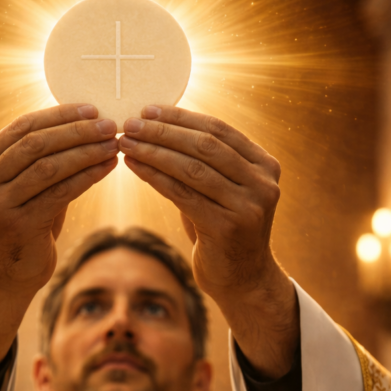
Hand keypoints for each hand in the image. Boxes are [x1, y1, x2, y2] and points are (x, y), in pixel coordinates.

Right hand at [0, 104, 118, 376]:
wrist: (4, 277)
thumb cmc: (22, 226)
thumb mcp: (23, 188)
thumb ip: (39, 159)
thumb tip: (82, 123)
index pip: (21, 127)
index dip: (59, 115)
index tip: (92, 109)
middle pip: (35, 143)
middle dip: (77, 131)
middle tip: (110, 125)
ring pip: (48, 166)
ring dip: (85, 152)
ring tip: (113, 145)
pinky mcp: (16, 224)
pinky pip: (59, 192)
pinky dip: (86, 176)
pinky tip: (107, 168)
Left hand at [119, 107, 297, 377]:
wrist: (243, 280)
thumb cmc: (224, 230)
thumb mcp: (222, 190)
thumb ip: (205, 161)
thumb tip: (161, 125)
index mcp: (265, 165)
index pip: (219, 129)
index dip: (181, 117)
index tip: (148, 110)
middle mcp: (262, 182)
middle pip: (205, 145)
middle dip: (163, 132)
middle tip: (130, 123)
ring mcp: (248, 205)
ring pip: (192, 167)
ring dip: (154, 151)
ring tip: (125, 143)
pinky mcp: (227, 226)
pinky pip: (182, 194)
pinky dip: (154, 176)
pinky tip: (133, 167)